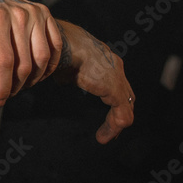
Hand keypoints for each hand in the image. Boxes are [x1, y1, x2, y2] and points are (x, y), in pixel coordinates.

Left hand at [0, 0, 61, 106]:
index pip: (3, 60)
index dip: (2, 85)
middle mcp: (18, 13)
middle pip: (24, 63)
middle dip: (16, 86)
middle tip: (7, 95)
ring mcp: (34, 12)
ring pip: (42, 58)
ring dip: (33, 78)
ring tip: (20, 86)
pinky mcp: (45, 13)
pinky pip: (55, 46)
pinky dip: (49, 65)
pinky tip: (37, 74)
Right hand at [55, 20, 134, 142]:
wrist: (60, 44)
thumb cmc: (56, 49)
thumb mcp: (64, 63)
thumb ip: (69, 73)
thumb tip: (64, 80)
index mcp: (103, 57)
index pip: (114, 81)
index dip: (112, 98)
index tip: (104, 111)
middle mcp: (115, 65)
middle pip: (125, 94)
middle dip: (118, 112)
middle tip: (111, 129)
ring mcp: (117, 77)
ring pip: (125, 106)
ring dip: (114, 124)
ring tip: (104, 137)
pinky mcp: (115, 90)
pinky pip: (121, 114)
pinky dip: (112, 127)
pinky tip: (102, 136)